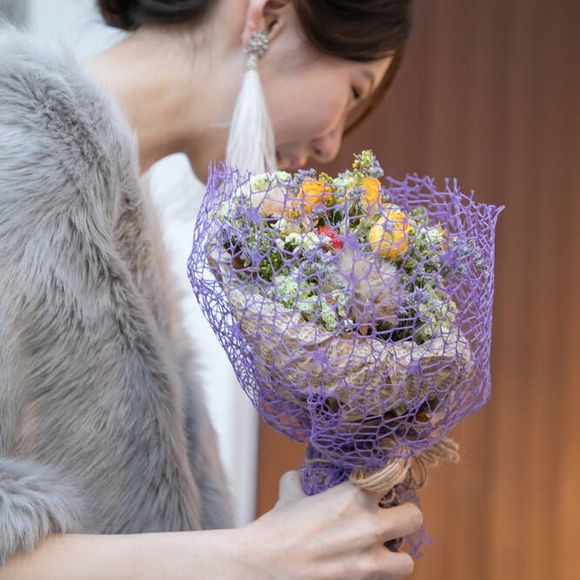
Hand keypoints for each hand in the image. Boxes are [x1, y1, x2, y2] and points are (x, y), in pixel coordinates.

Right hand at [238, 470, 421, 579]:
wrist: (261, 568)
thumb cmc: (275, 529)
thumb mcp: (291, 494)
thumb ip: (303, 481)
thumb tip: (302, 474)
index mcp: (354, 496)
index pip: (395, 472)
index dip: (395, 471)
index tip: (391, 472)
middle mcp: (368, 528)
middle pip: (414, 516)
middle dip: (403, 516)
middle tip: (389, 516)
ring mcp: (367, 563)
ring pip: (407, 562)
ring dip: (395, 555)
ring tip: (378, 551)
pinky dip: (375, 576)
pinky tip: (358, 567)